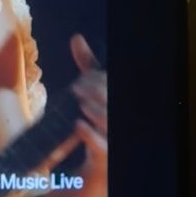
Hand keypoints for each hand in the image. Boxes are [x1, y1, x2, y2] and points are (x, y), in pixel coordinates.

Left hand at [37, 34, 107, 177]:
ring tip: (80, 104)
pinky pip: (101, 146)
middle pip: (111, 99)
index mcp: (115, 99)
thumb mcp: (92, 90)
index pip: (109, 83)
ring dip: (93, 110)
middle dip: (95, 91)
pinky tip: (78, 124)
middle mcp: (119, 117)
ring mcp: (115, 137)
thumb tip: (76, 38)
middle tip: (76, 88)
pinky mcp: (107, 156)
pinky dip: (89, 134)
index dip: (98, 79)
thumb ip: (88, 66)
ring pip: (108, 121)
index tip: (82, 78)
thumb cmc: (97, 118)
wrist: (99, 158)